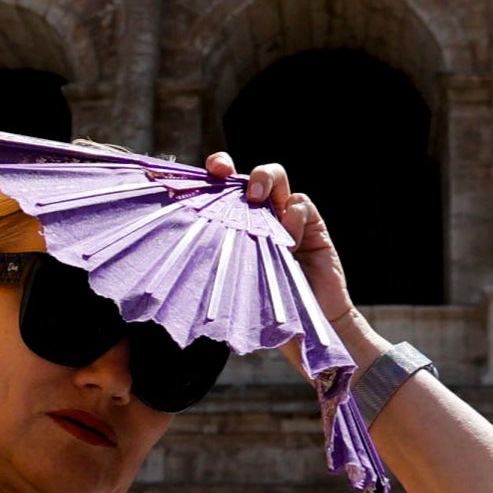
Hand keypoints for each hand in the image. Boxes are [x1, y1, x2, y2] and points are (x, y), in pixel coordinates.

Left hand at [206, 151, 353, 325]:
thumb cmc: (264, 307)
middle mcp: (258, 214)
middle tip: (222, 175)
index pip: (218, 190)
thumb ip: (218, 259)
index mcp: (234, 224)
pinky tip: (288, 243)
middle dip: (228, 167)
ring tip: (255, 198)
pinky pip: (300, 204)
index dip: (209, 175)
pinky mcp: (311, 224)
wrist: (307, 325)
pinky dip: (292, 217)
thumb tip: (180, 250)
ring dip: (263, 178)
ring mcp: (285, 216)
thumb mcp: (233, 279)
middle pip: (242, 175)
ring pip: (275, 177)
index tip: (201, 175)